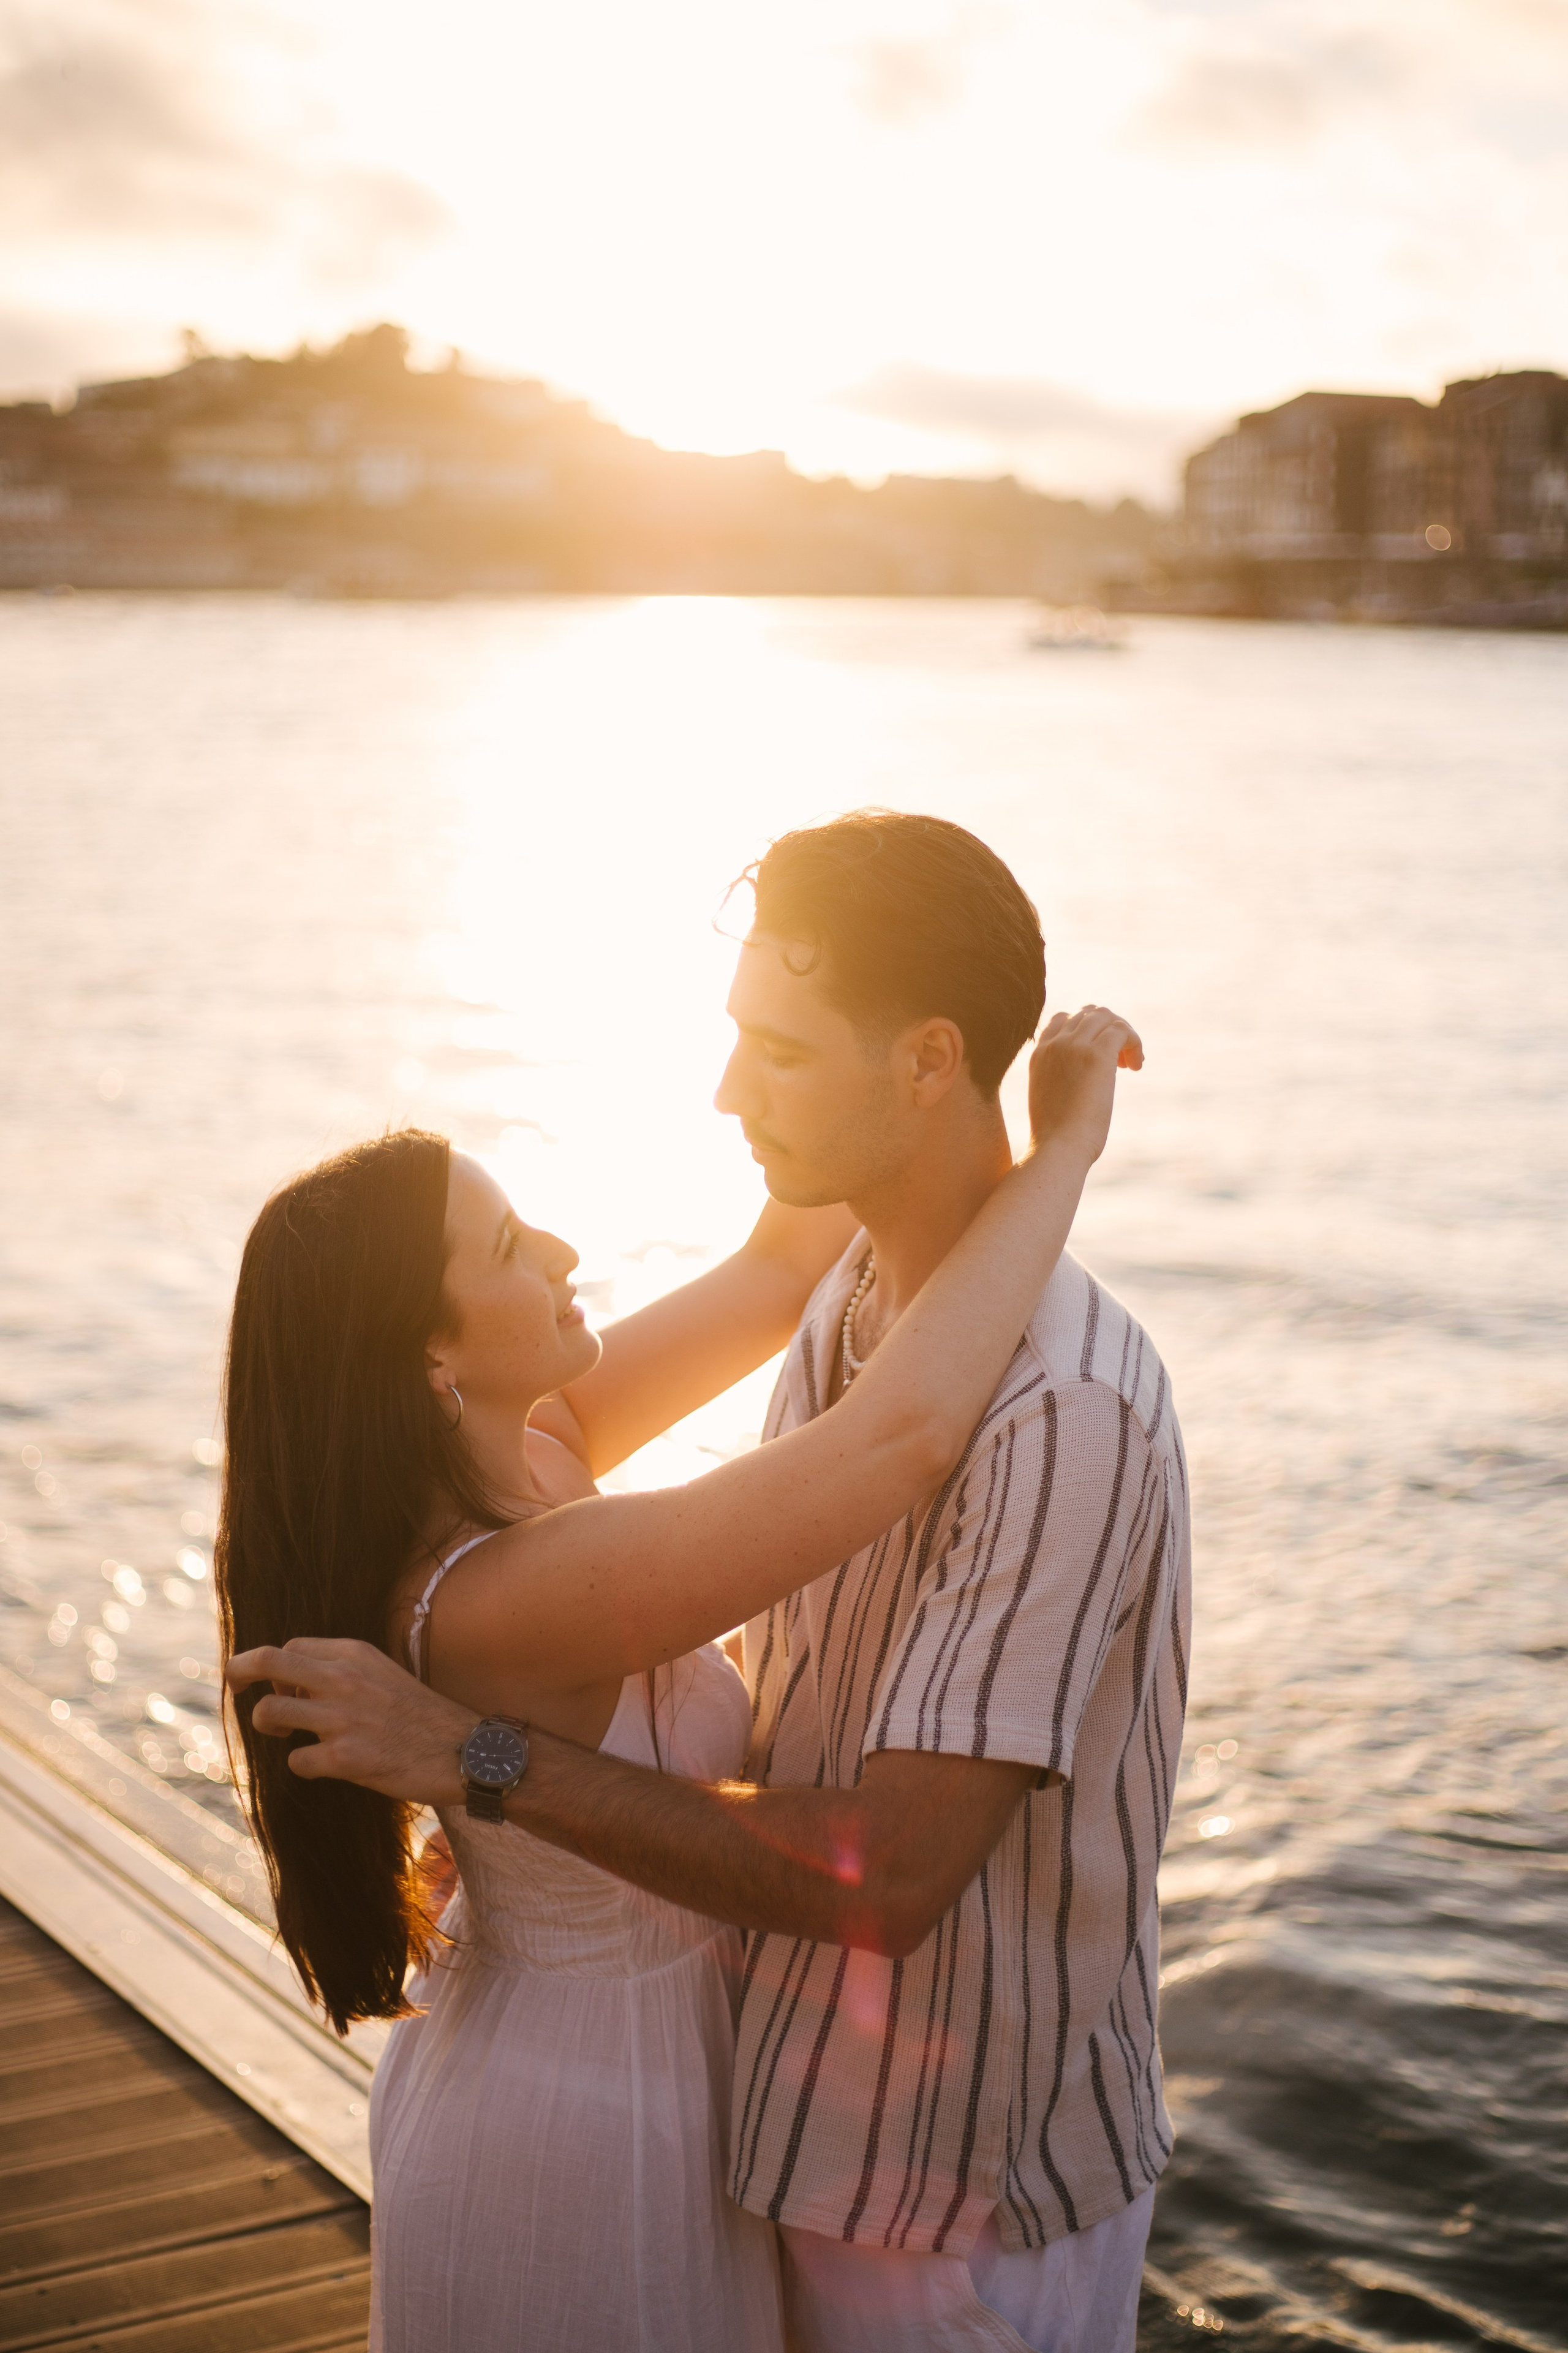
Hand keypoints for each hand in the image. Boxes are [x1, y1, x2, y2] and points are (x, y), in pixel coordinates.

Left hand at [225, 1638, 476, 1807]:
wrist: (464, 1751)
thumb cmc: (421, 1715)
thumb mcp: (382, 1674)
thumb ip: (341, 1671)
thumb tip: (292, 1684)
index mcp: (354, 1653)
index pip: (290, 1647)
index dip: (274, 1667)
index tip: (276, 1684)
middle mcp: (343, 1678)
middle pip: (266, 1662)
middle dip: (238, 1672)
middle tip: (231, 1684)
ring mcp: (341, 1718)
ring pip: (269, 1713)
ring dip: (267, 1726)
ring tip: (282, 1735)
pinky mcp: (345, 1758)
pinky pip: (296, 1761)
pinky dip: (304, 1766)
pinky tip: (325, 1767)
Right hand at [1025, 1005, 1143, 1165]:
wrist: (1059, 1148)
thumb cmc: (1056, 1138)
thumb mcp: (1050, 1099)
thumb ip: (1060, 1080)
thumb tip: (1081, 1083)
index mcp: (1040, 1054)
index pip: (1063, 1018)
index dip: (1087, 1029)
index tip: (1100, 1054)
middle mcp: (1055, 1044)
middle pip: (1089, 1014)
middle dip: (1109, 1032)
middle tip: (1120, 1062)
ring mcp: (1075, 1046)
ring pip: (1107, 1017)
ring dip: (1124, 1036)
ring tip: (1130, 1064)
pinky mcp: (1097, 1055)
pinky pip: (1122, 1031)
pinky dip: (1135, 1043)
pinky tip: (1136, 1067)